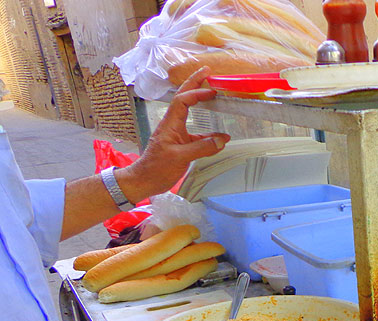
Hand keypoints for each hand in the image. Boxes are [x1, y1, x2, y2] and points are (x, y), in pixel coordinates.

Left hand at [117, 66, 230, 199]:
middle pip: (183, 98)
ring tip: (214, 94)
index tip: (212, 90)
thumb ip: (201, 148)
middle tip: (207, 72)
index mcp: (170, 124)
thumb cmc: (157, 168)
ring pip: (190, 113)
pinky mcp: (181, 145)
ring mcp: (176, 134)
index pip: (183, 100)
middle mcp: (172, 125)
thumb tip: (222, 140)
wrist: (144, 181)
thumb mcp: (179, 158)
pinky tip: (221, 137)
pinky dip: (209, 132)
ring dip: (201, 102)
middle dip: (194, 83)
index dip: (197, 92)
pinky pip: (197, 133)